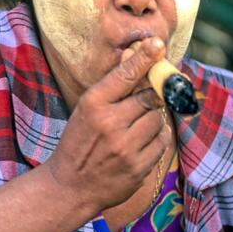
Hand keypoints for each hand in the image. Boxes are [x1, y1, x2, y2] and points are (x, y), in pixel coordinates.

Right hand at [45, 37, 170, 217]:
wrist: (70, 187)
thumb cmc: (80, 142)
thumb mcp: (86, 110)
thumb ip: (111, 87)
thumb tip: (134, 55)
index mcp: (93, 104)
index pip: (125, 75)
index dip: (144, 58)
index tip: (158, 44)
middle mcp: (110, 123)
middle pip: (149, 96)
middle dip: (150, 97)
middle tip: (145, 99)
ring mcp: (125, 147)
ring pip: (158, 118)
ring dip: (152, 119)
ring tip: (135, 127)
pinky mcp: (138, 166)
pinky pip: (161, 141)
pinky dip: (156, 138)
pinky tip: (140, 143)